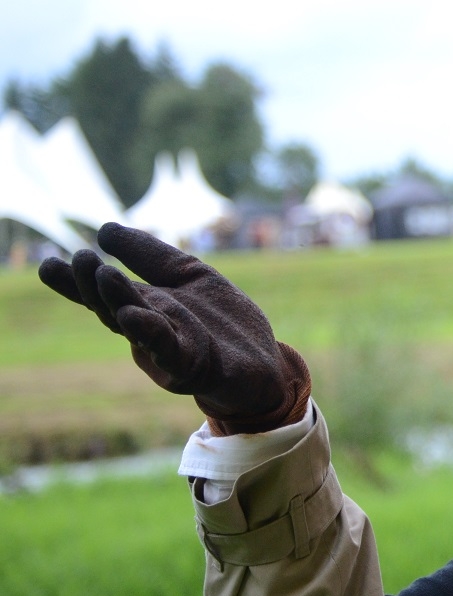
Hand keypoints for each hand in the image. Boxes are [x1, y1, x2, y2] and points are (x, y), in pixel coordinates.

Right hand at [38, 223, 310, 434]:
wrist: (262, 364)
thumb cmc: (220, 322)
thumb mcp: (188, 277)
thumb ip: (150, 255)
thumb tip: (103, 229)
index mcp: (145, 305)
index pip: (104, 292)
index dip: (75, 281)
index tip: (47, 264)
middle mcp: (149, 328)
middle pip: (114, 307)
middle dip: (95, 286)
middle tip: (81, 259)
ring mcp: (169, 348)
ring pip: (137, 326)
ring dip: (119, 302)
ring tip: (105, 274)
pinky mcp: (194, 366)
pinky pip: (171, 350)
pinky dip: (152, 334)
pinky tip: (137, 317)